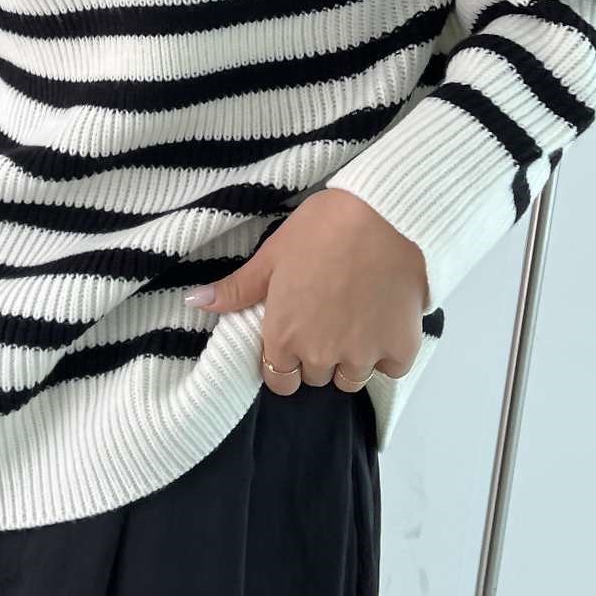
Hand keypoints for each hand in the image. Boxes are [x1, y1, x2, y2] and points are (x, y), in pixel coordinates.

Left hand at [182, 190, 428, 396]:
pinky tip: (385, 322)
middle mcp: (321, 355)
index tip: (295, 338)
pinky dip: (389, 352)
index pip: (280, 381)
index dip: (285, 363)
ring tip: (357, 321)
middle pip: (317, 377)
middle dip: (318, 356)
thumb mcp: (272, 255)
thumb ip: (237, 288)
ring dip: (352, 359)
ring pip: (352, 379)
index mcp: (284, 337)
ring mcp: (363, 356)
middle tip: (328, 318)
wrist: (384, 215)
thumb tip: (194, 302)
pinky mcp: (401, 349)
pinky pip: (391, 368)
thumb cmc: (322, 228)